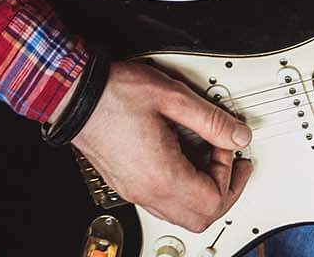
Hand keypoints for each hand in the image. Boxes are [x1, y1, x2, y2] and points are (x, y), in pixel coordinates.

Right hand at [73, 60, 253, 231]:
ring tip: (211, 158)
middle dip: (225, 191)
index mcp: (161, 176)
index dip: (230, 173)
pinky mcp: (126, 185)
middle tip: (232, 161)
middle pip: (200, 219)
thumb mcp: (173, 97)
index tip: (228, 144)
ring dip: (204, 192)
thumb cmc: (115, 94)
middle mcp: (146, 192)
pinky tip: (186, 159)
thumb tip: (238, 136)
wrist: (75, 96)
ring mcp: (134, 192)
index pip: (213, 200)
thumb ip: (211, 120)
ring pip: (181, 215)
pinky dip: (184, 189)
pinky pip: (163, 203)